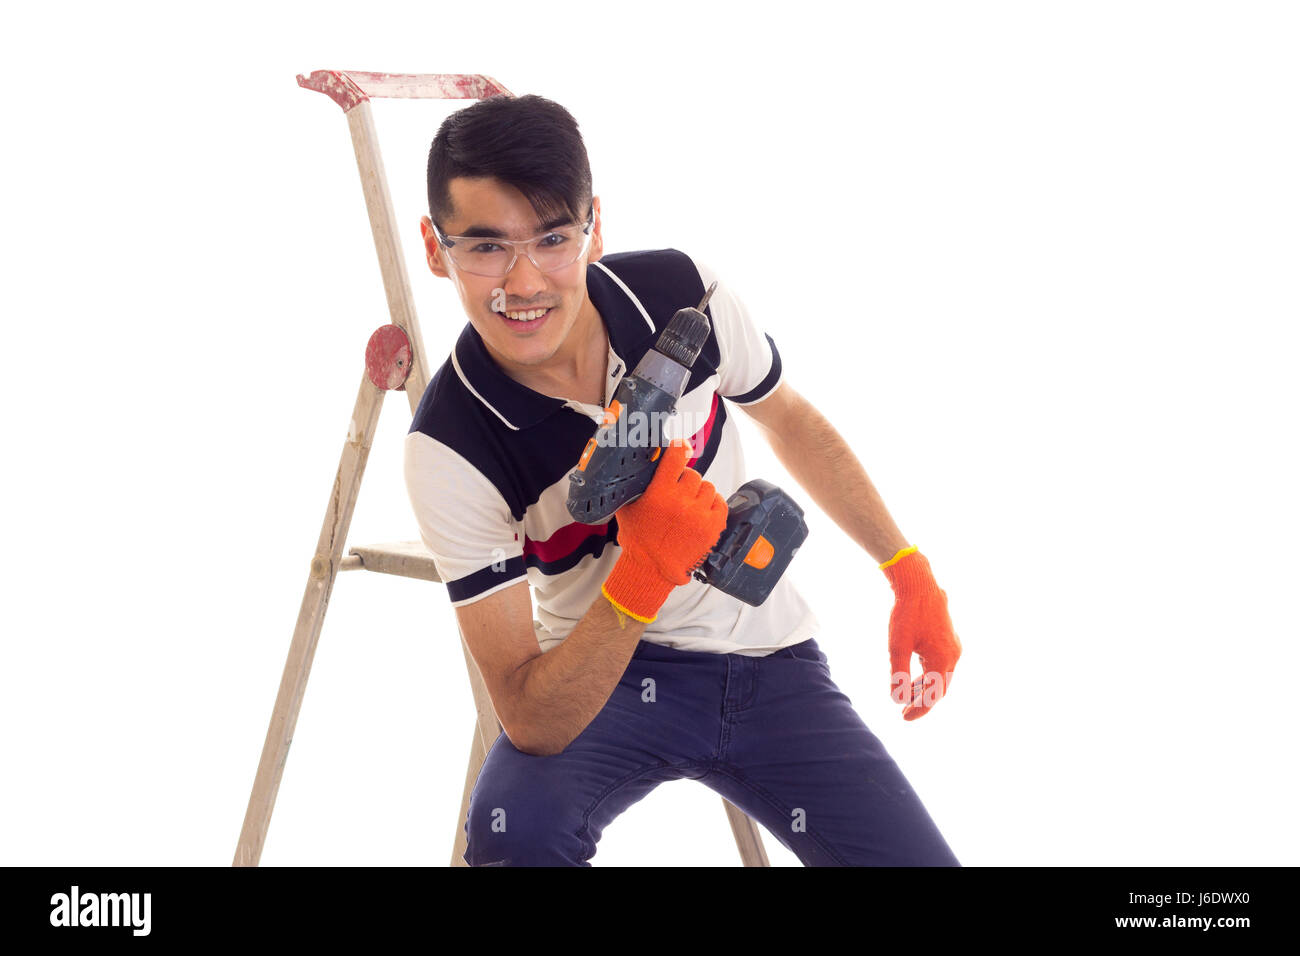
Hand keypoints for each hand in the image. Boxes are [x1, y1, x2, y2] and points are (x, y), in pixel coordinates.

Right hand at [601, 439, 728, 622]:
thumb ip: (635, 487)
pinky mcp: (713, 526)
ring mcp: (699, 514)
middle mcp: (681, 501)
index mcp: (660, 493)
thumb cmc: (638, 541)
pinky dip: (712, 505)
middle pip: (693, 474)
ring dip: (699, 493)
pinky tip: (701, 512)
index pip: (675, 458)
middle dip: (686, 481)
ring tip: (690, 505)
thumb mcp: (628, 509)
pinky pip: (720, 503)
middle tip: (679, 493)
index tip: (681, 445)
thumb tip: (640, 467)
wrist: (652, 570)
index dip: (679, 448)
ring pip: (708, 487)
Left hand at [881, 548, 960, 719]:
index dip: (919, 709)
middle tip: (904, 712)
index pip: (933, 695)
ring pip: (940, 677)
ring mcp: (954, 648)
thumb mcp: (897, 647)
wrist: (919, 585)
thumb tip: (898, 699)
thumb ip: (898, 674)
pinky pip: (940, 665)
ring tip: (907, 697)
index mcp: (943, 661)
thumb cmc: (907, 614)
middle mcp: (953, 656)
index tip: (905, 718)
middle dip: (922, 701)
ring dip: (925, 689)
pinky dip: (928, 675)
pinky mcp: (949, 640)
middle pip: (939, 689)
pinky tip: (914, 677)